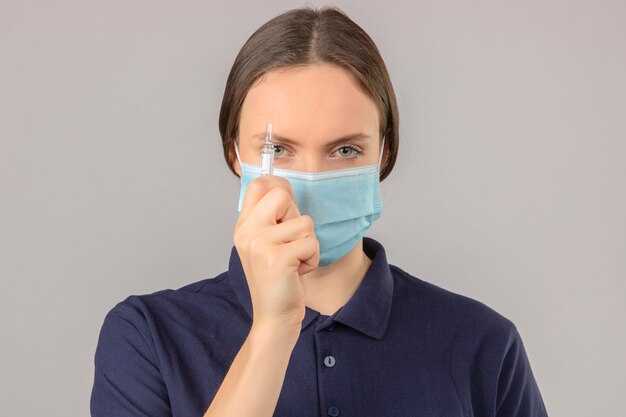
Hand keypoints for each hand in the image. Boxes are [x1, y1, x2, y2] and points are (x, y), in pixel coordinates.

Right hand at [233, 175, 319, 332]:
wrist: (274, 317)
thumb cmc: (279, 278)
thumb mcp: (268, 243)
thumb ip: (272, 217)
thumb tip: (285, 186)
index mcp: (243, 226)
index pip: (258, 185)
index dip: (280, 189)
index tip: (287, 210)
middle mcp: (246, 232)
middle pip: (282, 195)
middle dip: (297, 219)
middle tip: (290, 244)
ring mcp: (259, 244)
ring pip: (304, 222)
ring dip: (308, 244)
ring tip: (294, 262)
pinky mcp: (277, 258)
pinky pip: (311, 242)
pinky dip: (312, 258)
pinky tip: (298, 271)